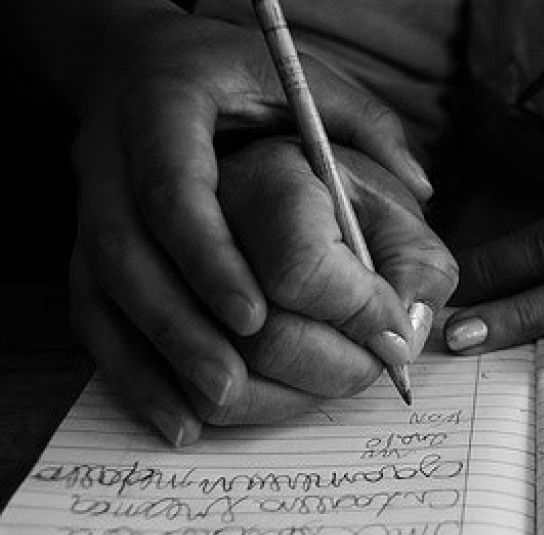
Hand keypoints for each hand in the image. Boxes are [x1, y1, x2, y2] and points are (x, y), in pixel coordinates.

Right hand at [68, 7, 433, 443]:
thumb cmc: (236, 78)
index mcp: (167, 109)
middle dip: (189, 328)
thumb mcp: (302, 77)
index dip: (216, 260)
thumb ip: (366, 126)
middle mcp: (114, 160)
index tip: (264, 315)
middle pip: (135, 257)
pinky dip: (134, 377)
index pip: (181, 194)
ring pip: (109, 296)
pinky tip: (181, 422)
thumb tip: (423, 188)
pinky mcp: (87, 251)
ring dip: (163, 359)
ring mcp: (92, 209)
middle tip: (242, 379)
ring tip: (219, 404)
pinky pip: (95, 321)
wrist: (140, 70)